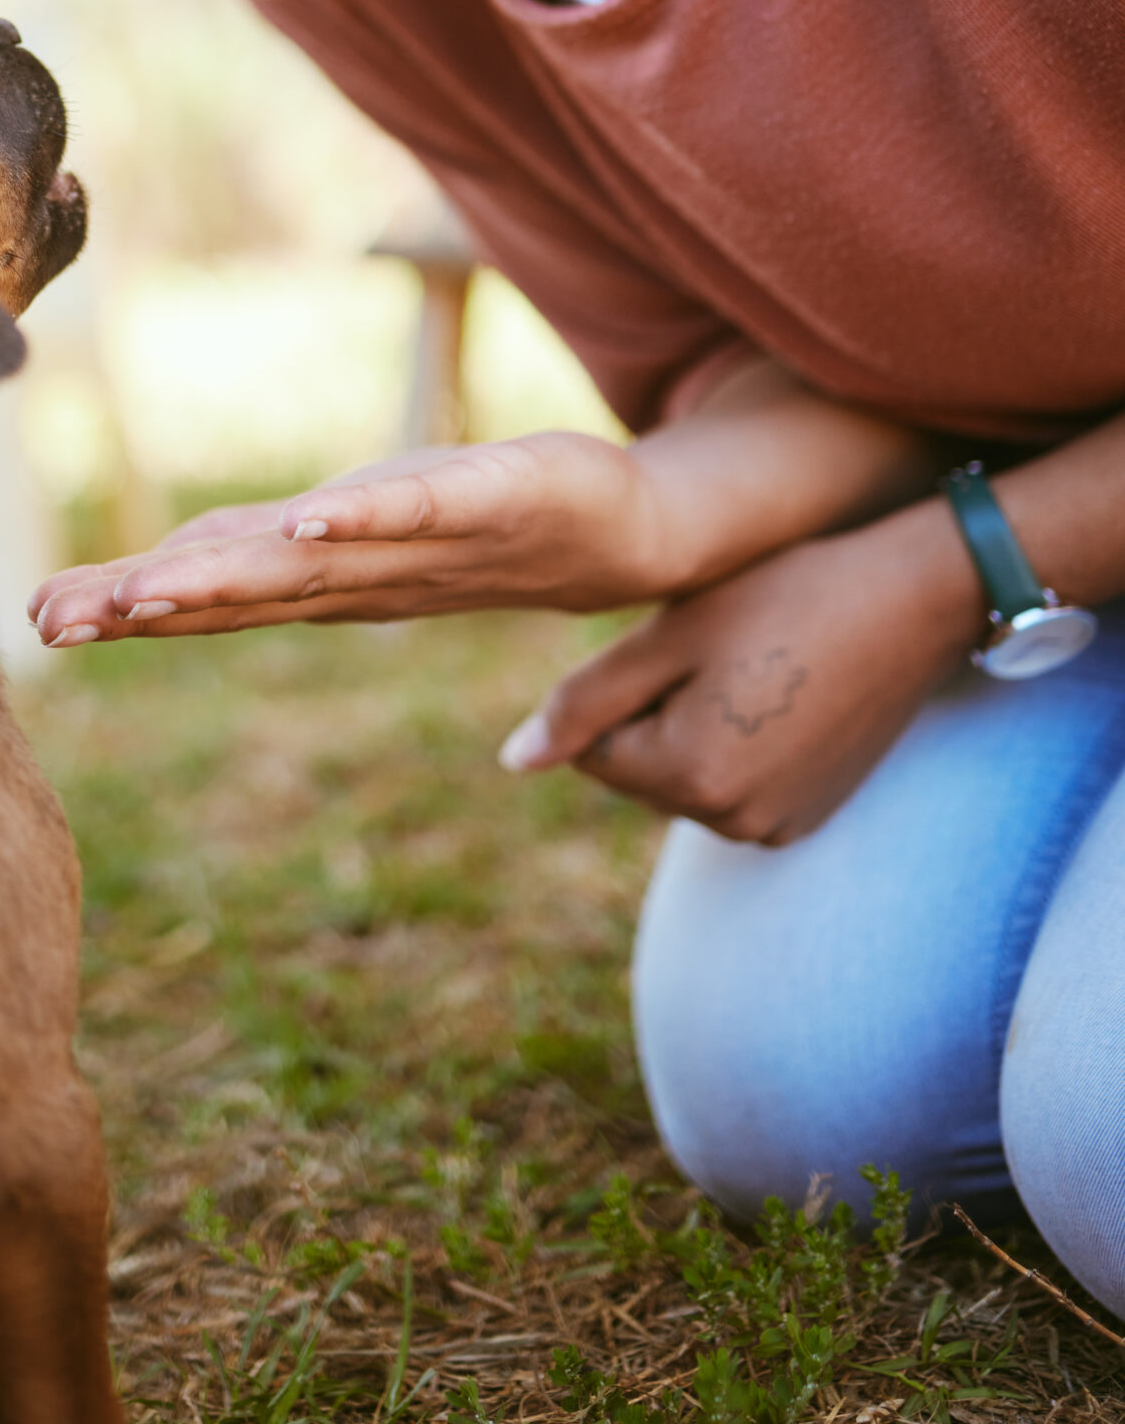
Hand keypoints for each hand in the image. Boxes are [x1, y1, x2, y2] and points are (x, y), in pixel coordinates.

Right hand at [27, 431, 662, 646]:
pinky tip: (311, 518)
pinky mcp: (493, 496)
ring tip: (149, 591)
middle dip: (147, 605)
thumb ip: (272, 553)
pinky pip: (421, 508)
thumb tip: (165, 574)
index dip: (127, 607)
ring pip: (309, 563)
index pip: (213, 592)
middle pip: (241, 589)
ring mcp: (426, 538)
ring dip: (230, 578)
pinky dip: (366, 515)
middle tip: (56, 624)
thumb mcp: (363, 533)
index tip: (41, 621)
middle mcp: (364, 570)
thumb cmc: (489, 527)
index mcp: (327, 576)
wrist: (632, 532)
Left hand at [499, 502, 985, 844]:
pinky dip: (738, 745)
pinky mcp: (808, 818)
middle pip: (637, 770)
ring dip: (695, 727)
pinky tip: (780, 693)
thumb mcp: (669, 635)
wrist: (912, 598)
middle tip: (722, 647)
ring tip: (754, 665)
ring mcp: (777, 828)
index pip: (592, 747)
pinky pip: (733, 788)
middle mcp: (732, 824)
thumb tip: (512, 763)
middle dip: (655, 710)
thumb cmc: (780, 595)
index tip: (682, 641)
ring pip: (684, 777)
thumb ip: (582, 702)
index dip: (623, 683)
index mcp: (689, 775)